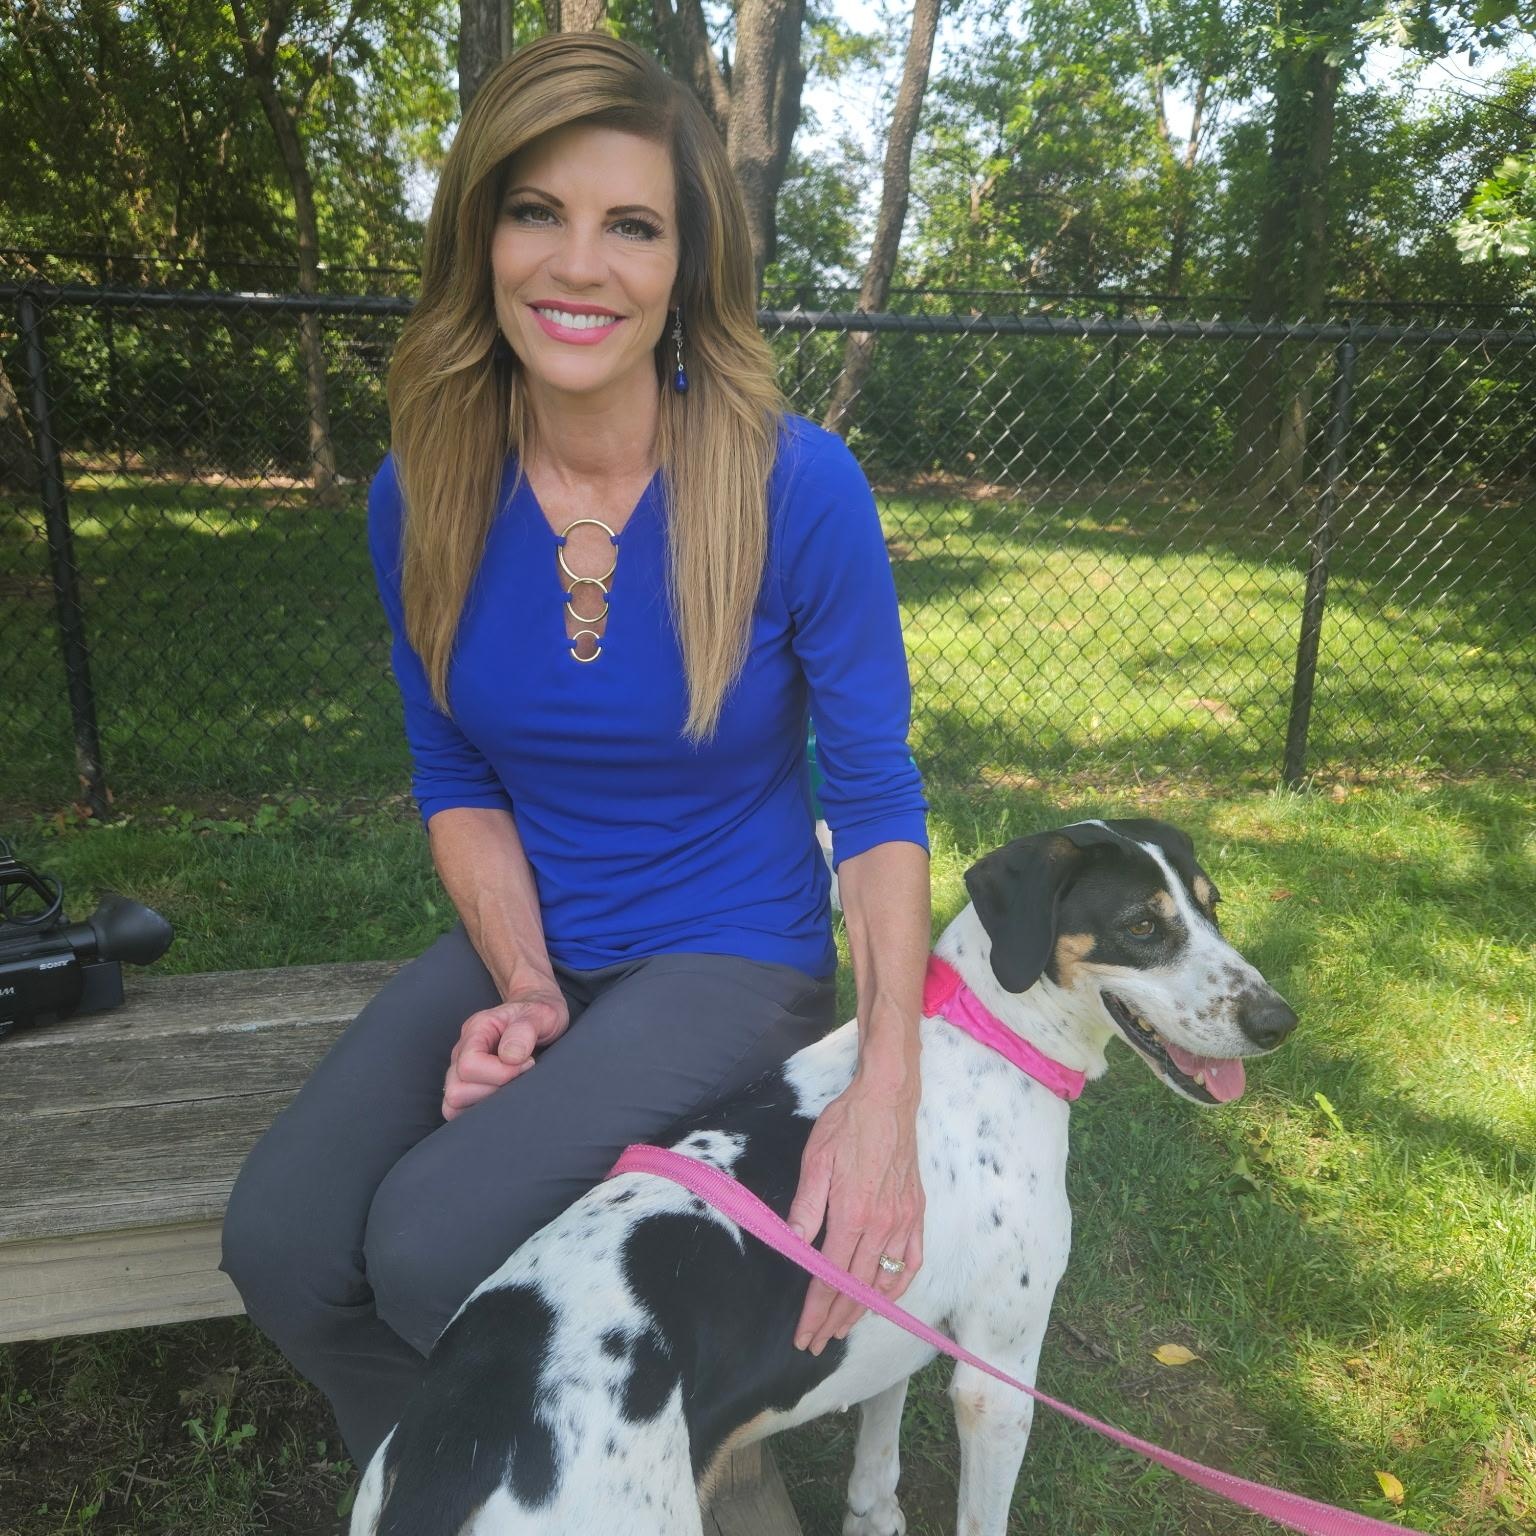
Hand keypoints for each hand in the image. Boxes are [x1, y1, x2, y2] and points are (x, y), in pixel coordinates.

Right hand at [441, 982, 568, 1120]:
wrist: (539, 1012)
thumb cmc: (539, 1014)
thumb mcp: (541, 1014)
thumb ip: (524, 1030)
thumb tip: (509, 1057)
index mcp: (477, 1030)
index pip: (469, 1065)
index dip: (500, 1073)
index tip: (527, 1064)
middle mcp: (462, 1051)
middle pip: (456, 1090)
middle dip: (493, 1091)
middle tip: (520, 1078)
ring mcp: (461, 1069)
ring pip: (453, 1105)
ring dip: (485, 1104)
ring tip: (512, 1088)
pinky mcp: (468, 1085)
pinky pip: (458, 1110)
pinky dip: (479, 1112)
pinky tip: (504, 1098)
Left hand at [786, 1075, 923, 1354]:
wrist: (887, 1099)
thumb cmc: (846, 1124)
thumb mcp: (815, 1159)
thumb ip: (806, 1207)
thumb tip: (793, 1246)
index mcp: (852, 1213)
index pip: (830, 1277)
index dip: (815, 1311)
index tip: (804, 1335)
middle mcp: (881, 1224)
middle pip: (856, 1287)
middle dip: (835, 1320)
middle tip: (817, 1342)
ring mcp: (903, 1220)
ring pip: (884, 1280)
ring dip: (864, 1309)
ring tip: (843, 1326)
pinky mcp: (916, 1212)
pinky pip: (912, 1260)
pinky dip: (899, 1285)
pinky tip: (885, 1296)